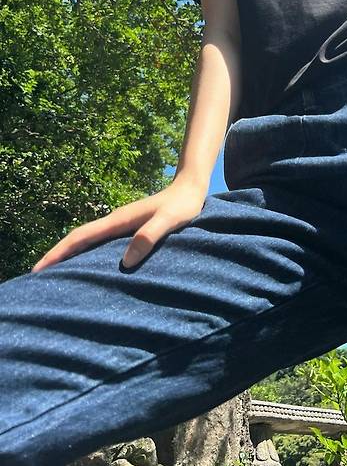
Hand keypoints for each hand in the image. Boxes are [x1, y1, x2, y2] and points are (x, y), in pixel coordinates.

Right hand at [30, 179, 206, 272]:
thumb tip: (127, 260)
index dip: (58, 252)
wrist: (190, 188)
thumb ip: (150, 236)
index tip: (38, 268)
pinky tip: (89, 265)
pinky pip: (100, 242)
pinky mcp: (129, 228)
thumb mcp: (169, 221)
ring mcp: (120, 224)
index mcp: (119, 220)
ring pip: (88, 241)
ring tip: (56, 276)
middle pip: (78, 239)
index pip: (81, 237)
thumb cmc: (182, 205)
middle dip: (57, 256)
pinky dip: (87, 253)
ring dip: (70, 255)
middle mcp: (115, 221)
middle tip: (37, 277)